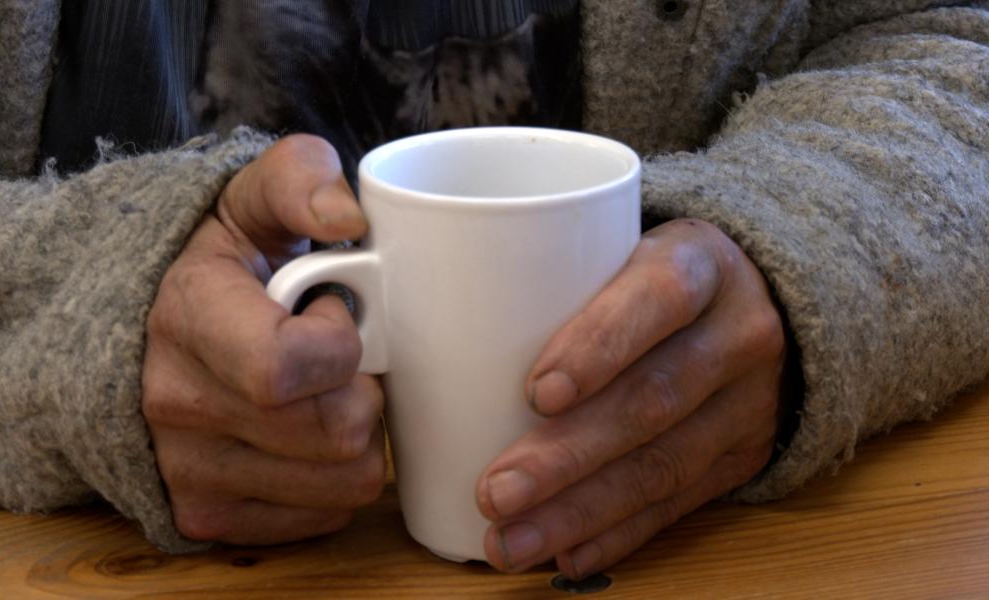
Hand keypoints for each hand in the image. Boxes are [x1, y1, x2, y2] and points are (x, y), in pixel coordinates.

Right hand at [142, 135, 385, 543]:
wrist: (141, 333)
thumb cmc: (217, 266)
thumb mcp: (249, 200)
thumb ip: (299, 179)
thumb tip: (347, 219)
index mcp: (187, 317)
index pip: (283, 367)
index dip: (339, 344)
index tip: (331, 317)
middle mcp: (174, 406)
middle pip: (336, 433)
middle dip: (361, 388)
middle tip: (336, 359)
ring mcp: (188, 472)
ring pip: (345, 481)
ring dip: (355, 435)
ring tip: (320, 393)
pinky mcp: (208, 517)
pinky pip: (326, 514)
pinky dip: (334, 475)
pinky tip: (306, 433)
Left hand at [476, 219, 785, 577]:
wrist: (757, 303)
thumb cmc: (650, 275)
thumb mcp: (622, 246)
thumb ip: (548, 270)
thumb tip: (408, 305)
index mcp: (699, 263)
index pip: (660, 296)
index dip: (601, 344)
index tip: (536, 391)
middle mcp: (735, 333)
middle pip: (655, 398)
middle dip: (569, 454)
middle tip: (496, 491)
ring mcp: (746, 402)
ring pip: (664, 464)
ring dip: (579, 511)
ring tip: (509, 539)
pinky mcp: (740, 456)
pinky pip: (679, 503)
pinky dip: (617, 534)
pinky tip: (566, 555)